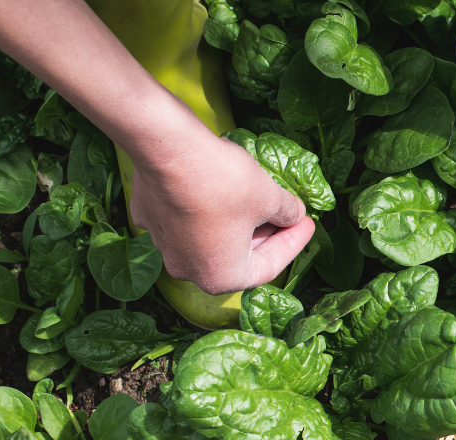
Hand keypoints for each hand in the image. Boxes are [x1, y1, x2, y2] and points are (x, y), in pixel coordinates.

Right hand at [127, 121, 313, 295]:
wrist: (169, 147)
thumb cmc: (223, 182)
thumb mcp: (269, 197)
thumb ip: (287, 212)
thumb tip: (293, 214)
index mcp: (220, 276)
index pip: (269, 267)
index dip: (293, 243)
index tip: (308, 224)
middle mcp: (187, 270)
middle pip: (238, 256)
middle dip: (266, 235)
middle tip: (287, 215)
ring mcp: (164, 245)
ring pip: (211, 238)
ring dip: (237, 223)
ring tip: (260, 202)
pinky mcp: (148, 217)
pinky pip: (185, 219)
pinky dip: (206, 209)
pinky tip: (221, 189)